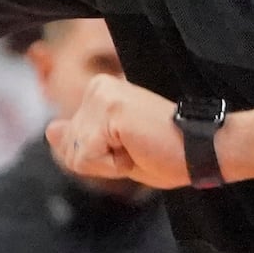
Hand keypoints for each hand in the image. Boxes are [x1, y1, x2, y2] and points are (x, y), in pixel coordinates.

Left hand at [46, 78, 253, 188]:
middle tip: (138, 149)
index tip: (134, 148)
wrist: (204, 150)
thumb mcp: (114, 155)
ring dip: (108, 164)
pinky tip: (137, 149)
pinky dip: (112, 165)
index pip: (72, 142)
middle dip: (101, 163)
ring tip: (139, 148)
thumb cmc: (169, 153)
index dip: (102, 160)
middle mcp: (98, 87)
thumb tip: (49, 128)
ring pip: (77, 153)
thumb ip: (80, 142)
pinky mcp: (109, 109)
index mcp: (100, 92)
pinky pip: (88, 156)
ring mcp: (102, 95)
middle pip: (71, 148)